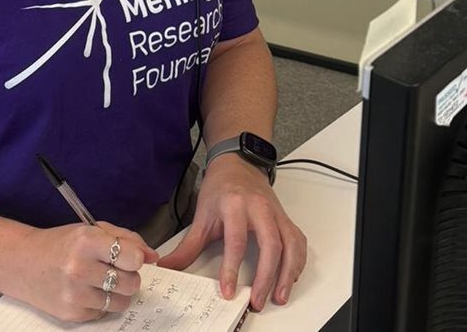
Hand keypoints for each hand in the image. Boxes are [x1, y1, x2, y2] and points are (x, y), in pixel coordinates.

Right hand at [6, 222, 158, 322]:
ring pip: (121, 302)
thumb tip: (153, 256)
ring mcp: (75, 295)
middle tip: (114, 269)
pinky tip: (86, 291)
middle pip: (131, 283)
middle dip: (129, 276)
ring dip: (118, 293)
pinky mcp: (72, 314)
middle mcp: (80, 269)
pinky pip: (104, 313)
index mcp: (86, 241)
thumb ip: (126, 239)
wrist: (21, 263)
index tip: (129, 258)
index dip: (135, 258)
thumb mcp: (91, 230)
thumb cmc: (60, 244)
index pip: (132, 257)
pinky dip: (101, 304)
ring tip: (101, 281)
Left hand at [157, 156, 305, 310]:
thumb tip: (168, 267)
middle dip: (266, 277)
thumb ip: (187, 247)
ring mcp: (276, 213)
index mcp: (235, 205)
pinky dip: (297, 262)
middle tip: (257, 301)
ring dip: (287, 274)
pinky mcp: (286, 218)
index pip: (236, 241)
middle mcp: (260, 208)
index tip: (228, 291)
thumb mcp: (201, 216)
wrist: (237, 164)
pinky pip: (298, 242)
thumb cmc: (220, 188)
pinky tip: (289, 278)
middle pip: (270, 245)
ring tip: (279, 296)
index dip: (232, 268)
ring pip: (290, 245)